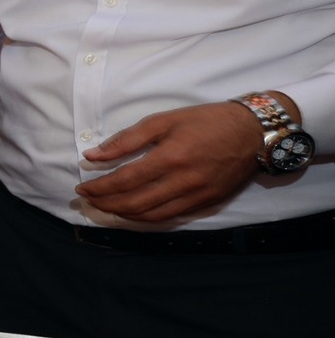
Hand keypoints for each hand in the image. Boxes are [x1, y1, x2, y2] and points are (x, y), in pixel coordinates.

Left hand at [75, 101, 265, 221]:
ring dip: (124, 215)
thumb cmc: (207, 121)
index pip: (125, 181)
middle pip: (135, 203)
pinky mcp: (208, 203)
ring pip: (152, 216)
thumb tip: (93, 155)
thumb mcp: (165, 120)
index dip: (100, 188)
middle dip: (106, 205)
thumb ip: (127, 139)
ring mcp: (198, 196)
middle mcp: (184, 181)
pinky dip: (148, 218)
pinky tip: (135, 211)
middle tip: (89, 200)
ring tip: (107, 207)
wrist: (254, 132)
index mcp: (171, 157)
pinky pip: (171, 217)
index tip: (82, 187)